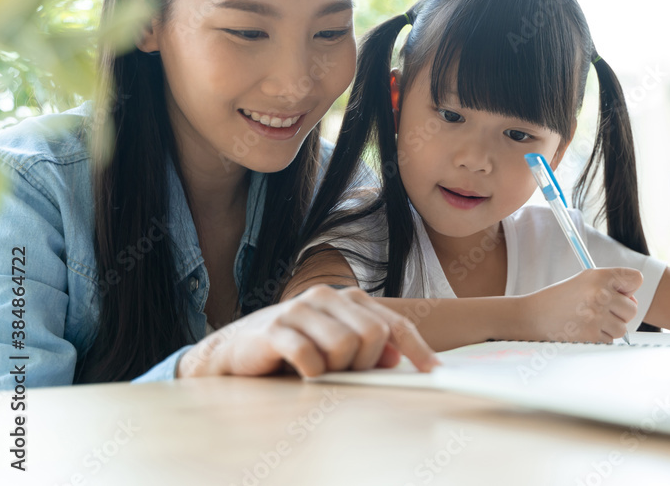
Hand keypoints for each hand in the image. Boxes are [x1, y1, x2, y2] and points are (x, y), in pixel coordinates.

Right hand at [177, 285, 439, 377]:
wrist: (234, 350)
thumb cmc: (291, 348)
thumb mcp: (334, 348)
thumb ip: (366, 349)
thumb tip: (397, 358)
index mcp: (348, 299)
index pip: (394, 323)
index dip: (418, 348)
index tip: (435, 371)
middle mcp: (327, 296)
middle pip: (374, 334)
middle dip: (365, 362)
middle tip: (342, 372)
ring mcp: (301, 309)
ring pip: (346, 346)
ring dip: (335, 369)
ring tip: (316, 370)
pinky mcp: (276, 328)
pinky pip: (311, 357)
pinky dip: (311, 373)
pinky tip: (300, 373)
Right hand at [521, 268, 642, 342]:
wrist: (532, 316)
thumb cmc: (560, 298)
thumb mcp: (584, 281)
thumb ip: (611, 286)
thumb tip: (633, 302)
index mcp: (599, 276)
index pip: (636, 279)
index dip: (628, 288)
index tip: (617, 292)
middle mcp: (600, 294)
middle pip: (632, 309)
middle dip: (618, 313)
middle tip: (597, 310)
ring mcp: (596, 317)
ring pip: (622, 328)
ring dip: (608, 328)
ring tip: (587, 320)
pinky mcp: (591, 336)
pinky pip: (609, 341)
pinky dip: (598, 338)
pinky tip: (582, 330)